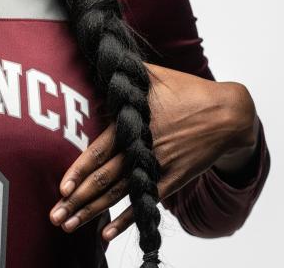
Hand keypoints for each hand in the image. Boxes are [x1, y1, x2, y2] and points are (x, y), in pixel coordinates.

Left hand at [48, 63, 257, 240]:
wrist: (228, 114)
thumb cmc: (187, 90)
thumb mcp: (153, 77)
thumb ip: (125, 72)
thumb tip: (102, 49)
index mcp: (133, 125)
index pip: (99, 151)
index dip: (79, 171)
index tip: (62, 187)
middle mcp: (141, 149)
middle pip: (103, 179)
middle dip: (77, 200)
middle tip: (54, 216)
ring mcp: (157, 167)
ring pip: (118, 194)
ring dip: (91, 212)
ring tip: (68, 226)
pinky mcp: (172, 180)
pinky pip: (144, 203)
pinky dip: (126, 220)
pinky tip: (106, 234)